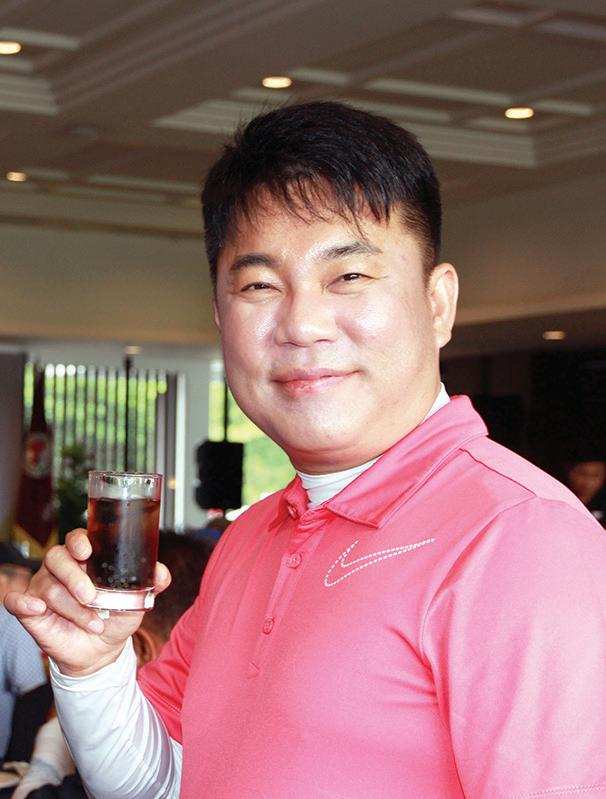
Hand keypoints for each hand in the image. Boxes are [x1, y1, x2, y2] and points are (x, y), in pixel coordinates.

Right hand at [4, 529, 170, 676]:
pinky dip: (22, 603)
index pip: (76, 538)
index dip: (79, 541)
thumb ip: (151, 583)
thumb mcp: (137, 601)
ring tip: (94, 622)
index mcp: (86, 559)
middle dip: (74, 577)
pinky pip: (16, 601)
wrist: (100, 652)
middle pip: (57, 558)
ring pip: (48, 587)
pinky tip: (36, 608)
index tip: (87, 551)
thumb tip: (161, 573)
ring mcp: (43, 587)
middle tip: (91, 597)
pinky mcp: (29, 611)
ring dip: (73, 608)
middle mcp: (62, 568)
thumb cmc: (115, 618)